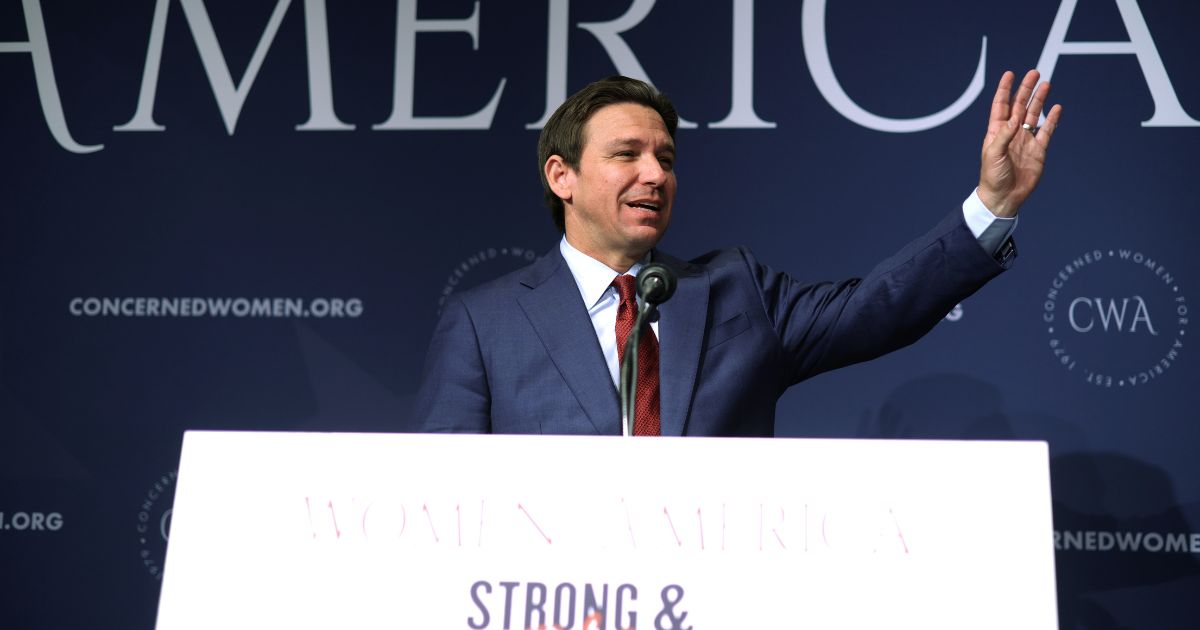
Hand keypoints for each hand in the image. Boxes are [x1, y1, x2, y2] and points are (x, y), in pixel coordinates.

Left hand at [977, 70, 1062, 217]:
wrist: (1004, 197)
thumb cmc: (992, 176)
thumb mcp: (993, 154)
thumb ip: (1004, 135)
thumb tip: (1015, 119)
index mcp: (997, 131)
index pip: (1001, 105)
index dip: (1005, 89)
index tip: (1010, 74)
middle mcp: (1012, 132)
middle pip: (1020, 105)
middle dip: (1026, 89)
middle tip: (1034, 73)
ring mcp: (1026, 140)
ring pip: (1034, 114)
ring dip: (1039, 100)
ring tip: (1046, 84)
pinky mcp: (1038, 150)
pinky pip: (1047, 131)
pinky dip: (1052, 119)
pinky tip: (1057, 108)